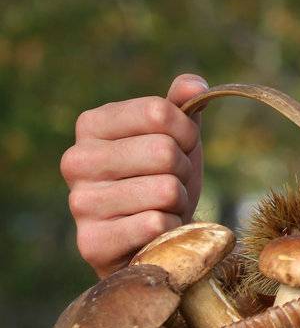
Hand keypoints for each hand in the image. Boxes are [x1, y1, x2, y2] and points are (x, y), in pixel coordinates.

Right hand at [60, 72, 207, 276]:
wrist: (147, 239)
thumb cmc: (159, 178)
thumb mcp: (174, 136)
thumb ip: (182, 104)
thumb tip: (194, 84)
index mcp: (91, 124)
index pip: (158, 111)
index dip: (185, 131)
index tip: (182, 145)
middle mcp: (76, 160)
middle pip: (163, 151)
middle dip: (183, 170)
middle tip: (172, 182)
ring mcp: (79, 203)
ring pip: (165, 190)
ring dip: (178, 202)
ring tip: (161, 208)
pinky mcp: (91, 243)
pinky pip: (156, 225)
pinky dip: (169, 229)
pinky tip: (152, 233)